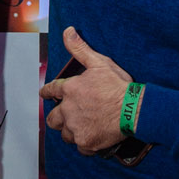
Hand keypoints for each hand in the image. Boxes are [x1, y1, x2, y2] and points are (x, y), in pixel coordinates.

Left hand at [39, 28, 130, 154]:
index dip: (47, 92)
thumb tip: (67, 31)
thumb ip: (80, 49)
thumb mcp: (100, 63)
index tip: (45, 94)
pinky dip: (85, 143)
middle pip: (53, 119)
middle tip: (67, 116)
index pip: (51, 90)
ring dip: (71, 131)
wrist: (134, 109)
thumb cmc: (118, 86)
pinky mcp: (86, 141)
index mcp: (70, 89)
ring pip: (65, 134)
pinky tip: (93, 137)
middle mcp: (68, 110)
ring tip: (82, 127)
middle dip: (58, 117)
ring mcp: (76, 127)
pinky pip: (80, 146)